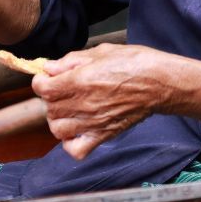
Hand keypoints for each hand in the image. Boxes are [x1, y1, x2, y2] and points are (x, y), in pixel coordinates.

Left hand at [32, 44, 181, 159]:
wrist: (159, 82)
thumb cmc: (134, 63)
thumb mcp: (101, 52)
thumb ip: (71, 60)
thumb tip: (50, 67)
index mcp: (79, 80)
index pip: (42, 88)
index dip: (41, 80)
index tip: (48, 77)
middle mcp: (82, 104)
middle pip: (48, 108)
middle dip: (51, 98)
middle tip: (63, 89)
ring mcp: (92, 122)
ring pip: (57, 129)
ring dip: (58, 119)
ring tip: (69, 109)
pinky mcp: (103, 135)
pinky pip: (76, 149)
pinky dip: (71, 143)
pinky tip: (77, 129)